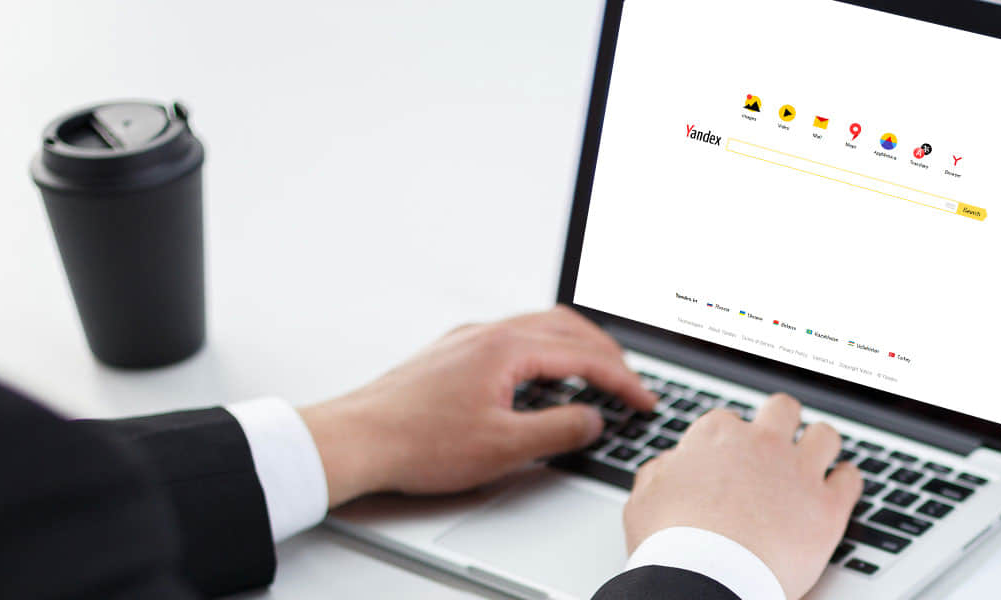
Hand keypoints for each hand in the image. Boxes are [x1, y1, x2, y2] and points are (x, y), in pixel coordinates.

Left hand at [298, 306, 656, 505]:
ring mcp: (467, 339)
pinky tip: (542, 375)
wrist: (356, 440)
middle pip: (567, 327)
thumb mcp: (504, 447)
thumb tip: (593, 419)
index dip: (622, 381)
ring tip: (597, 372)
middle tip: (630, 381)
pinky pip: (514, 336)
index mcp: (507, 348)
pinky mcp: (452, 352)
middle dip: (606, 353)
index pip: (583, 356)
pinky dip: (545, 349)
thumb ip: (559, 430)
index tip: (643, 401)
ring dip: (576, 346)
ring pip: (539, 326)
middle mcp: (488, 332)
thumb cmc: (417, 442)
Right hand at [624, 394, 862, 598]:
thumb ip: (659, 473)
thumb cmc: (670, 546)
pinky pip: (851, 479)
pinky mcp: (828, 506)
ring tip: (814, 464)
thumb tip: (671, 463)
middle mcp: (762, 443)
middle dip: (780, 425)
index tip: (729, 462)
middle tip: (775, 448)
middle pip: (782, 410)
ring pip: (824, 435)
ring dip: (820, 447)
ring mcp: (799, 472)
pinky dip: (846, 483)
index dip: (728, 443)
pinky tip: (838, 490)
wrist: (707, 581)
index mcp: (716, 436)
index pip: (728, 421)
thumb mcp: (642, 502)